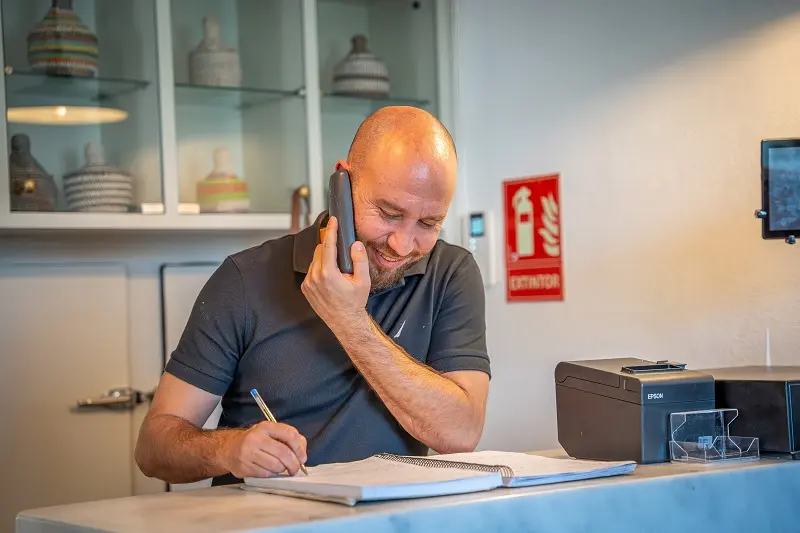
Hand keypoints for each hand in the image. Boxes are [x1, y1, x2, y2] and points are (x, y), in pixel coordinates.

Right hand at [223, 421, 306, 477]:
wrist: (229, 449)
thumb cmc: (256, 441)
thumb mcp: (271, 433)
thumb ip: (289, 439)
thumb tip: (302, 455)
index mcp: (266, 427)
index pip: (290, 434)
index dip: (299, 448)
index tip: (302, 458)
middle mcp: (256, 438)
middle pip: (283, 453)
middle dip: (294, 464)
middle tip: (296, 469)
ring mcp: (248, 453)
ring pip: (276, 466)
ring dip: (282, 469)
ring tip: (280, 467)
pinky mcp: (244, 467)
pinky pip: (266, 474)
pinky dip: (272, 474)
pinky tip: (269, 470)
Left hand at [301, 216, 369, 331]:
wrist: (345, 322)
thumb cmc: (354, 303)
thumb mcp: (363, 281)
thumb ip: (360, 260)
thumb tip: (355, 245)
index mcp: (328, 274)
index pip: (328, 245)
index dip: (331, 230)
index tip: (333, 221)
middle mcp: (315, 277)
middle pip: (320, 250)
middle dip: (330, 246)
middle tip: (341, 251)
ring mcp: (308, 283)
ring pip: (315, 260)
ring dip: (324, 258)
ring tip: (337, 268)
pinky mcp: (305, 288)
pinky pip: (311, 270)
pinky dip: (319, 268)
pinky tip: (330, 276)